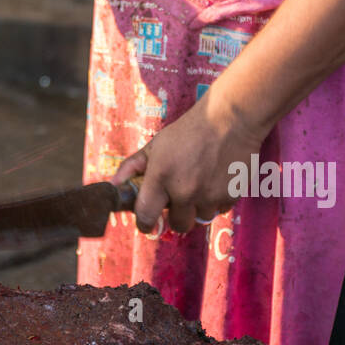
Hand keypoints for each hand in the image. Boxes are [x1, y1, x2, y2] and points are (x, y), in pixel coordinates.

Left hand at [112, 90, 267, 234]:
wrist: (229, 120)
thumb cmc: (189, 130)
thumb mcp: (156, 144)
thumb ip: (133, 166)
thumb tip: (114, 184)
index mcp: (161, 177)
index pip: (146, 216)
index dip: (145, 224)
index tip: (147, 224)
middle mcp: (184, 191)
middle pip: (178, 225)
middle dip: (177, 216)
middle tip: (179, 200)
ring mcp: (209, 195)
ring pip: (200, 218)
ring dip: (198, 207)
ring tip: (201, 184)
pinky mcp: (231, 196)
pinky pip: (220, 210)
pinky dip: (216, 201)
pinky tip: (216, 180)